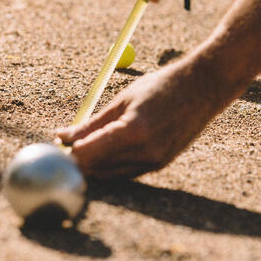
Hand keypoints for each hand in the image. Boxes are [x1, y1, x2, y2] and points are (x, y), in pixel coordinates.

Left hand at [56, 55, 231, 178]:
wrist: (205, 88)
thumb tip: (62, 138)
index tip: (55, 145)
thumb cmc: (162, 86)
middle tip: (63, 148)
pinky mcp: (160, 165)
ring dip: (94, 164)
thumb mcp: (122, 99)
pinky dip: (112, 164)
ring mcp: (155, 162)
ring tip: (83, 145)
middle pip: (97, 169)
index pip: (87, 154)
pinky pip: (126, 171)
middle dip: (77, 161)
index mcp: (133, 131)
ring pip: (110, 174)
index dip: (67, 153)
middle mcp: (145, 152)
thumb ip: (91, 124)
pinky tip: (107, 148)